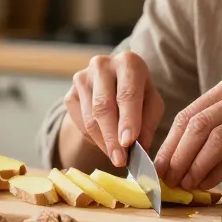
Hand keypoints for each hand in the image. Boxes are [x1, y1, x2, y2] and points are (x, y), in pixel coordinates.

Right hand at [63, 52, 164, 166]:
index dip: (128, 120)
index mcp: (128, 62)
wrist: (113, 84)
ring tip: (116, 156)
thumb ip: (148, 123)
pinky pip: (80, 123)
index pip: (127, 94)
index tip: (129, 143)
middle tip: (120, 160)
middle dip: (112, 137)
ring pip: (90, 119)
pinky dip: (93, 139)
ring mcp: (81, 78)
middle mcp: (102, 65)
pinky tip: (105, 142)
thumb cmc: (138, 94)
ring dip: (103, 142)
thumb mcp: (151, 104)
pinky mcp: (69, 94)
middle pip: (103, 107)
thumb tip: (140, 147)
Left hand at [153, 74, 221, 190]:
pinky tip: (207, 184)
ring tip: (184, 184)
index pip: (189, 113)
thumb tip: (180, 156)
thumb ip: (219, 124)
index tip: (157, 165)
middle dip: (177, 155)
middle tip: (166, 178)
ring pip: (214, 139)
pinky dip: (217, 172)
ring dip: (194, 165)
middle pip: (197, 125)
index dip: (169, 142)